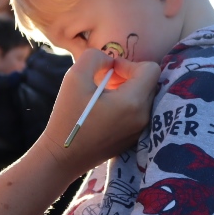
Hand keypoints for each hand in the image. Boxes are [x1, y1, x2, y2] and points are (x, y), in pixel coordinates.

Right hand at [38, 49, 158, 173]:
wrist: (62, 157)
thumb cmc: (67, 117)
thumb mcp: (75, 77)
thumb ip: (95, 57)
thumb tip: (109, 60)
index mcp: (133, 102)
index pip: (151, 69)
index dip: (129, 64)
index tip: (109, 71)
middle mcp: (143, 116)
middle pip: (149, 82)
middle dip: (128, 76)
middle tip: (103, 81)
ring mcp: (140, 130)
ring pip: (144, 96)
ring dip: (126, 89)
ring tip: (102, 95)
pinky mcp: (133, 138)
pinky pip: (138, 112)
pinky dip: (125, 104)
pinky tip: (104, 110)